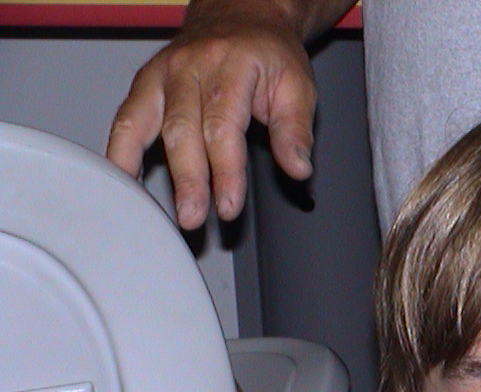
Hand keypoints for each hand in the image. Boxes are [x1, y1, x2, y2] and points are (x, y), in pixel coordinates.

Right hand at [106, 15, 315, 229]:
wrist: (240, 15)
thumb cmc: (269, 55)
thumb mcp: (297, 86)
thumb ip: (295, 130)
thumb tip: (298, 169)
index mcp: (230, 65)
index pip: (224, 126)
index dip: (226, 171)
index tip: (229, 206)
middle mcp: (189, 66)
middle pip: (182, 129)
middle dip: (187, 179)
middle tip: (193, 218)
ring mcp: (161, 73)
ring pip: (144, 123)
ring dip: (143, 169)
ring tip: (147, 209)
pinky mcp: (145, 83)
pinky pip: (125, 118)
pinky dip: (118, 151)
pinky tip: (122, 181)